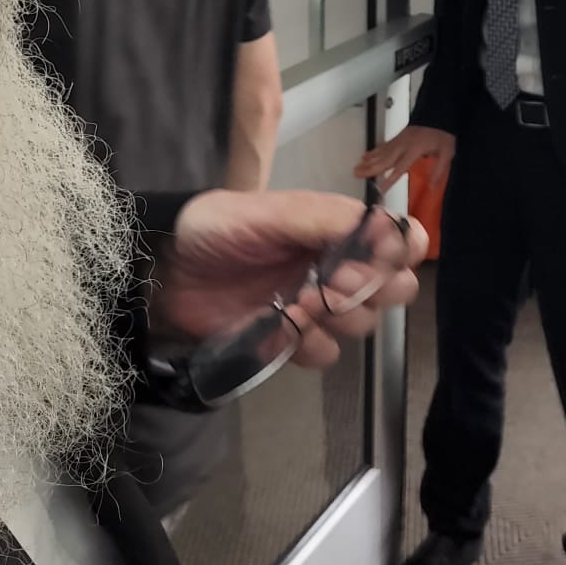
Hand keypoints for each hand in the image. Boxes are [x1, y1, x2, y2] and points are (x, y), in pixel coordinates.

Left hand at [153, 189, 426, 369]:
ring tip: (299, 303)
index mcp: (339, 229)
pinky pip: (325, 353)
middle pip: (396, 290)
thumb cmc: (218, 229)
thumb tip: (389, 232)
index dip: (402, 253)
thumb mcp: (273, 211)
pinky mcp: (291, 340)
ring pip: (362, 324)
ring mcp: (317, 306)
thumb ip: (330, 219)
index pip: (402, 242)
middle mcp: (338, 267)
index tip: (379, 258)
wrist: (163, 272)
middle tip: (337, 282)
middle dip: (374, 289)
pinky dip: (309, 343)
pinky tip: (282, 327)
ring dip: (339, 317)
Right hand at [353, 124, 455, 189]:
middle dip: (369, 168)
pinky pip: (383, 145)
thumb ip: (439, 170)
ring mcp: (399, 140)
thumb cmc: (442, 133)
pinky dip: (374, 150)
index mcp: (414, 150)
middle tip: (356, 174)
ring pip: (381, 152)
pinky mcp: (398, 136)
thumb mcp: (447, 152)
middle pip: (384, 160)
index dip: (389, 180)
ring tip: (357, 167)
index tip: (380, 190)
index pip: (399, 168)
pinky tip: (367, 155)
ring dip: (368, 160)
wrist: (438, 114)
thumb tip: (432, 187)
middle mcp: (403, 146)